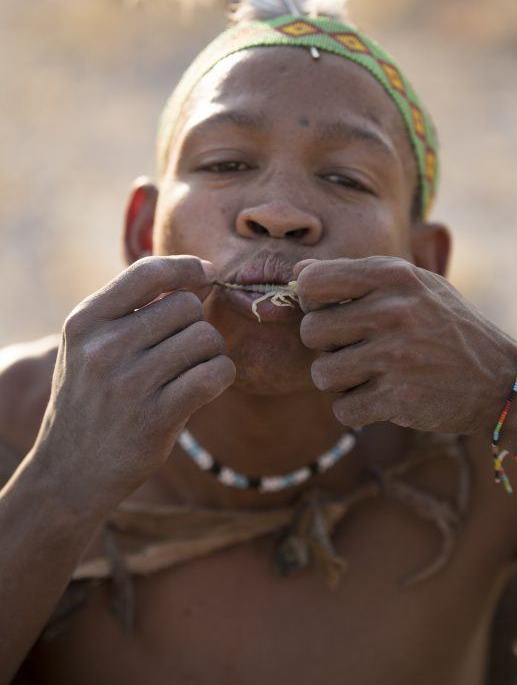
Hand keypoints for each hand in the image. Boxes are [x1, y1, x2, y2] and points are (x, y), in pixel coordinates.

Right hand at [33, 256, 234, 512]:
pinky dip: (222, 375)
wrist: (70, 472)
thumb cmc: (92, 400)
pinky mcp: (155, 417)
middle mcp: (103, 347)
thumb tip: (200, 274)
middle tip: (185, 351)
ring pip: (205, 338)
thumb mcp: (90, 346)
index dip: (187, 266)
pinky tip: (207, 386)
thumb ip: (132, 310)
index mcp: (85, 321)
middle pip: (186, 306)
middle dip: (196, 324)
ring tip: (191, 371)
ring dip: (211, 353)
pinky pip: (215, 374)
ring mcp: (129, 383)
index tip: (207, 274)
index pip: (148, 272)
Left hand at [294, 256, 516, 436]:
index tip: (331, 311)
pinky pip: (343, 409)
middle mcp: (392, 311)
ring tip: (369, 373)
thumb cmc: (442, 324)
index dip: (312, 301)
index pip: (311, 282)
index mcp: (392, 275)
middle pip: (310, 332)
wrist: (497, 377)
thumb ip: (354, 275)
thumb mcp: (410, 284)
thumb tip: (300, 271)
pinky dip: (356, 409)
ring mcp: (396, 356)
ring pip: (321, 374)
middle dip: (326, 346)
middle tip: (355, 348)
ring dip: (340, 380)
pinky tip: (381, 397)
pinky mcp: (399, 398)